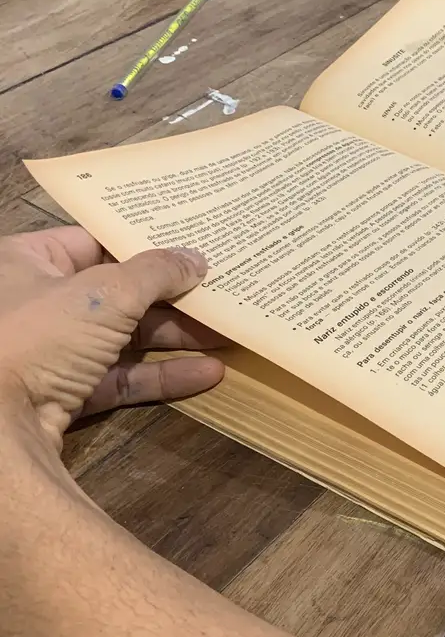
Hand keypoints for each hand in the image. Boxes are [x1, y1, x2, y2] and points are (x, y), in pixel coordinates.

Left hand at [0, 228, 225, 451]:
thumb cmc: (39, 335)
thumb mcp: (105, 294)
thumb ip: (156, 272)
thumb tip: (198, 258)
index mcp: (26, 262)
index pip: (94, 243)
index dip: (143, 246)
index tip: (190, 249)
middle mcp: (35, 303)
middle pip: (116, 294)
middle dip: (171, 298)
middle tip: (220, 295)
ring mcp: (50, 351)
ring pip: (123, 337)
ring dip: (175, 338)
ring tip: (225, 335)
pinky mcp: (65, 392)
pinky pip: (120, 377)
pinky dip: (160, 375)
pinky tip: (207, 374)